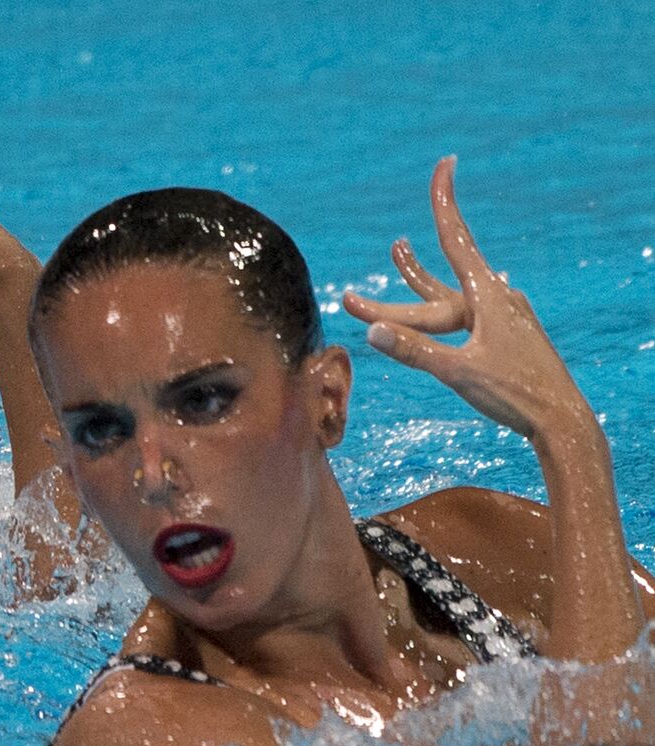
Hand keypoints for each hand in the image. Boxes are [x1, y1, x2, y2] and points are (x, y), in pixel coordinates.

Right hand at [343, 157, 589, 439]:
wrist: (560, 420)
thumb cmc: (514, 394)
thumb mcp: (458, 373)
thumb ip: (415, 351)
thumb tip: (370, 332)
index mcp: (487, 298)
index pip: (456, 239)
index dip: (445, 201)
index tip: (445, 164)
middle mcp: (495, 300)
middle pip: (433, 288)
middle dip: (391, 290)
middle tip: (347, 298)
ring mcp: (502, 317)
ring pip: (449, 295)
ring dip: (419, 280)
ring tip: (398, 250)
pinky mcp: (505, 335)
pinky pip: (466, 310)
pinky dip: (447, 302)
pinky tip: (465, 291)